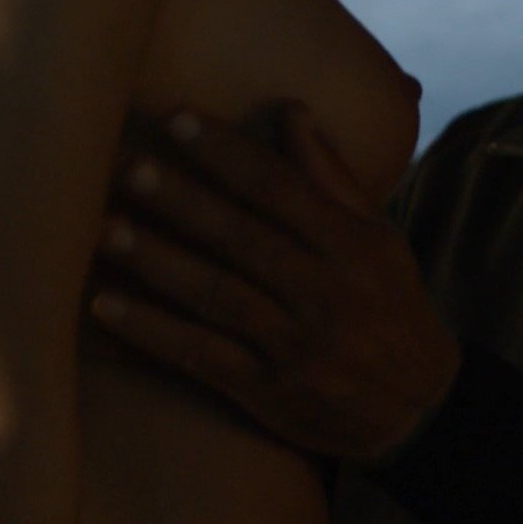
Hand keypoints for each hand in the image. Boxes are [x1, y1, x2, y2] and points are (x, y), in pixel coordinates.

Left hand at [90, 103, 460, 461]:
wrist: (418, 413)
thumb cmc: (392, 310)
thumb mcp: (381, 241)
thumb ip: (332, 179)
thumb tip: (291, 110)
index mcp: (352, 248)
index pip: (282, 190)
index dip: (227, 153)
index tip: (176, 119)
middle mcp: (324, 294)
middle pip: (242, 239)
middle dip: (182, 201)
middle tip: (128, 166)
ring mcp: (294, 347)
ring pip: (217, 296)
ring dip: (156, 262)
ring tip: (106, 230)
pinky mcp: (266, 392)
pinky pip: (200, 356)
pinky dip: (150, 331)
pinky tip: (104, 307)